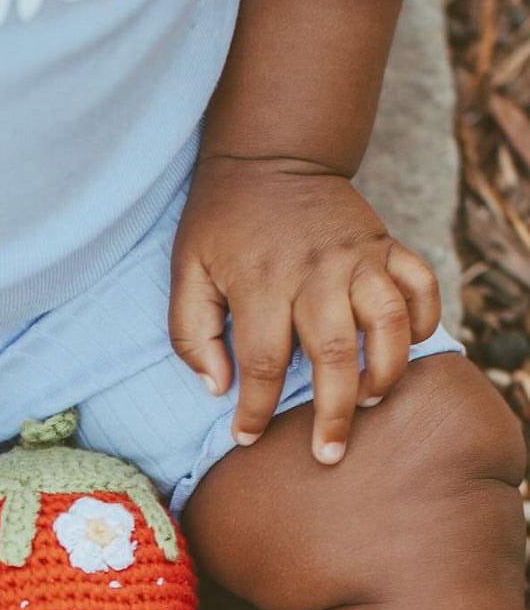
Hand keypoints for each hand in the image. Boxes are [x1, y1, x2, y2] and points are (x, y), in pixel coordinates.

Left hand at [169, 157, 440, 462]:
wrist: (268, 156)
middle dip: (332, 413)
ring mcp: (358, 257)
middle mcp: (316, 272)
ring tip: (370, 402)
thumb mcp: (186, 273)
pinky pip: (420, 285)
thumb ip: (192, 333)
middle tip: (329, 452)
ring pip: (388, 323)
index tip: (248, 438)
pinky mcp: (385, 243)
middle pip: (334, 355)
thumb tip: (218, 387)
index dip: (256, 410)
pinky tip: (406, 348)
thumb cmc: (220, 224)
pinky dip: (422, 319)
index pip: (265, 363)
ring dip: (385, 370)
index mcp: (261, 284)